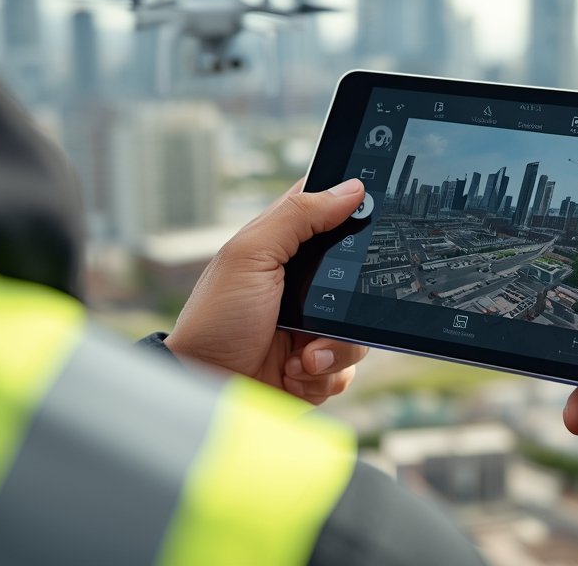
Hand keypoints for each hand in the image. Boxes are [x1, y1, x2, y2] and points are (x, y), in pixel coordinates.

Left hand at [165, 178, 369, 404]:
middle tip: (324, 310)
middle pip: (359, 277)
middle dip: (351, 298)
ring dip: (335, 346)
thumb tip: (352, 188)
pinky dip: (325, 374)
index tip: (372, 216)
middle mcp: (305, 287)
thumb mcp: (252, 254)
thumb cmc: (215, 319)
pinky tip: (294, 373)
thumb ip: (299, 215)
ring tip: (302, 356)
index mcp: (288, 250)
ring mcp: (313, 328)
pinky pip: (347, 367)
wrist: (205, 388)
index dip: (356, 211)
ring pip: (359, 329)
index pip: (333, 216)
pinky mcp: (317, 366)